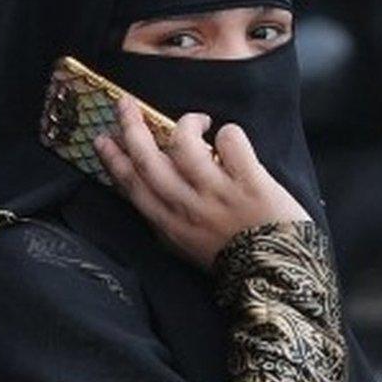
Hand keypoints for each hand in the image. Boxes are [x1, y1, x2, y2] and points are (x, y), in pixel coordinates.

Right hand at [94, 97, 310, 267]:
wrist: (279, 277)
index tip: (102, 138)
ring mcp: (218, 194)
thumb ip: (175, 219)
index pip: (134, 186)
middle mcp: (189, 208)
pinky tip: (229, 137)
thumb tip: (162, 184)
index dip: (114, 160)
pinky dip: (227, 132)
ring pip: (185, 146)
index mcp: (172, 226)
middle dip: (132, 128)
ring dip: (186, 123)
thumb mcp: (192, 247)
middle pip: (149, 161)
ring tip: (197, 119)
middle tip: (125, 104)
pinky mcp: (250, 182)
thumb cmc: (239, 261)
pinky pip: (230, 142)